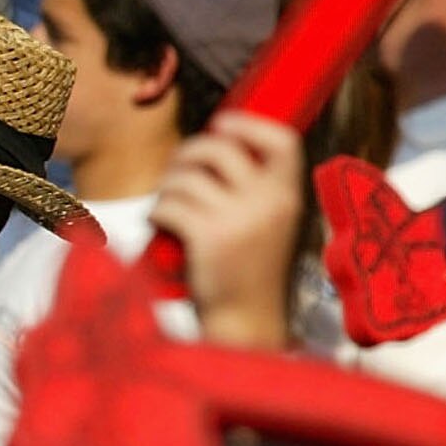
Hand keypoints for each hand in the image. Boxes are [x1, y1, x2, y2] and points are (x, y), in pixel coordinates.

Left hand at [152, 113, 305, 348]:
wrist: (246, 321)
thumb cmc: (250, 270)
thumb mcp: (270, 224)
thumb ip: (256, 189)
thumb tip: (216, 140)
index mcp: (288, 196)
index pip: (282, 140)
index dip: (248, 124)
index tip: (222, 124)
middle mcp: (269, 203)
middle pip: (219, 148)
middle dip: (188, 153)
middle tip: (178, 169)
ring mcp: (239, 220)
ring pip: (185, 178)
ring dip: (168, 187)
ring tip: (169, 203)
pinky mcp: (207, 237)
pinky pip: (168, 205)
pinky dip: (157, 211)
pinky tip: (161, 222)